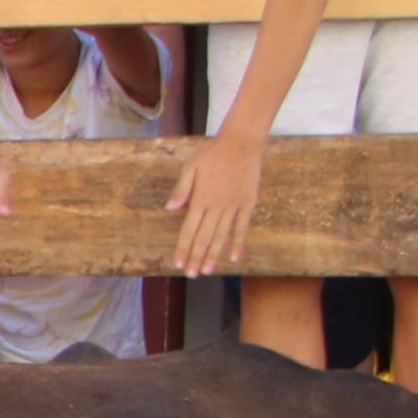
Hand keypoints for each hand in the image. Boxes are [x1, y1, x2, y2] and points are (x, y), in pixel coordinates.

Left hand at [167, 131, 267, 274]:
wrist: (242, 142)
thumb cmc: (212, 154)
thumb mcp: (191, 167)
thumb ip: (182, 189)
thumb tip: (170, 208)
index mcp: (200, 199)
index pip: (188, 230)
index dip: (184, 248)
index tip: (178, 264)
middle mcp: (216, 206)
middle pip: (204, 238)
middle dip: (197, 258)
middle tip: (192, 274)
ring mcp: (233, 206)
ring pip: (222, 236)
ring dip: (214, 255)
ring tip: (208, 271)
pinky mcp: (248, 203)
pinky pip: (242, 227)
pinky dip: (238, 243)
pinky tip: (234, 257)